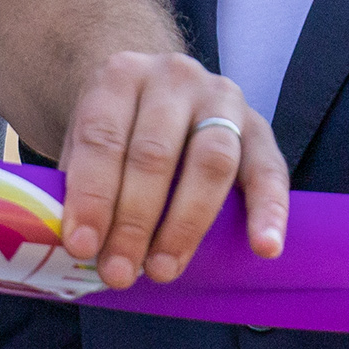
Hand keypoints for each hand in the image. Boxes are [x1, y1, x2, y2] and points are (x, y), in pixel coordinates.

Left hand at [54, 55, 286, 288]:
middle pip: (154, 154)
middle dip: (134, 221)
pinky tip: (264, 247)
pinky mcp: (260, 127)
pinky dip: (269, 211)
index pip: (102, 137)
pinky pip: (270, 169)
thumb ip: (80, 184)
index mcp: (120, 76)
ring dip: (185, 225)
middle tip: (120, 271)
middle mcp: (173, 78)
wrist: (158, 88)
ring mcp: (221, 99)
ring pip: (210, 162)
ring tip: (163, 269)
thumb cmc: (118, 128)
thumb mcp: (84, 139)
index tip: (82, 246)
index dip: (92, 196)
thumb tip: (77, 249)